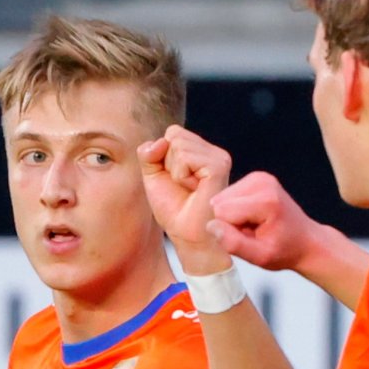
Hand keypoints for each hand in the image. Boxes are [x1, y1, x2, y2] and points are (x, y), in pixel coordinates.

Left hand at [138, 125, 233, 273]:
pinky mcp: (218, 166)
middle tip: (182, 186)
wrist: (187, 235)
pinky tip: (194, 189)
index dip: (162, 156)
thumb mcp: (154, 176)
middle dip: (168, 163)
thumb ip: (149, 153)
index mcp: (202, 152)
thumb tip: (160, 141)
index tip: (174, 180)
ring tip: (189, 189)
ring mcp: (218, 158)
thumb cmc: (175, 210)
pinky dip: (181, 175)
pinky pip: (185, 157)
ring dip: (175, 171)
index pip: (173, 132)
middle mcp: (213, 152)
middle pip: (175, 135)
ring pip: (179, 145)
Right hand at [207, 171, 323, 272]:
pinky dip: (236, 209)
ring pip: (221, 198)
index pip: (221, 212)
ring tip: (253, 226)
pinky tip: (252, 218)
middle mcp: (262, 182)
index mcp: (266, 200)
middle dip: (230, 221)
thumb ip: (234, 243)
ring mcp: (258, 177)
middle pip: (219, 203)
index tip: (248, 238)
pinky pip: (228, 195)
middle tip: (251, 232)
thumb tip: (211, 226)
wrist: (306, 241)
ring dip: (233, 216)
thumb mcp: (260, 257)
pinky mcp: (254, 177)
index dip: (229, 230)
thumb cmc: (286, 250)